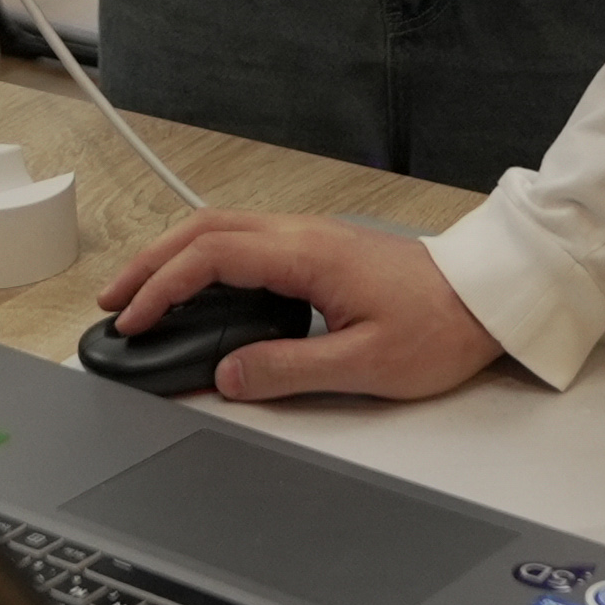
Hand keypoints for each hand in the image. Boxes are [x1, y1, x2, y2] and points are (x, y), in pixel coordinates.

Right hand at [97, 211, 505, 403]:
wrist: (489, 298)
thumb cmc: (441, 327)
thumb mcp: (366, 365)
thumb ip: (290, 369)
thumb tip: (229, 374)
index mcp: (308, 254)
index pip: (213, 257)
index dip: (163, 288)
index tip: (133, 320)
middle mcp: (303, 234)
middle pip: (205, 231)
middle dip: (150, 263)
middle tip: (114, 301)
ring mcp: (311, 237)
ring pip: (223, 229)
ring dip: (175, 256)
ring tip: (142, 293)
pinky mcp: (321, 249)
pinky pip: (247, 240)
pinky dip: (206, 258)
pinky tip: (198, 286)